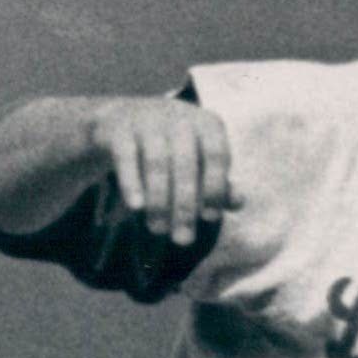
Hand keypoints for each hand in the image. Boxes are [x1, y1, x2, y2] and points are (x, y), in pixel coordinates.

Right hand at [89, 96, 237, 246]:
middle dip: (185, 206)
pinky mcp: (119, 128)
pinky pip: (126, 158)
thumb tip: (238, 202)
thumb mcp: (200, 159)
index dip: (215, 188)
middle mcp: (179, 117)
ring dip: (159, 201)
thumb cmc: (174, 146)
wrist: (125, 117)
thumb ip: (219, 182)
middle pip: (185, 165)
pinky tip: (136, 208)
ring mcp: (148, 120)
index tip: (210, 218)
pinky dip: (131, 183)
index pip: (216, 156)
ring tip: (158, 230)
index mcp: (207, 124)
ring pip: (157, 163)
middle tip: (183, 240)